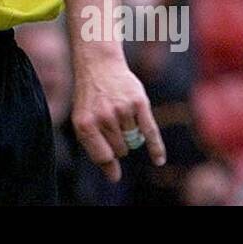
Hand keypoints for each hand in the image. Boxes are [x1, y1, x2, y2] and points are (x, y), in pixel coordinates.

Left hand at [71, 51, 165, 180]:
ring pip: (133, 141)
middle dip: (119, 144)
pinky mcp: (139, 103)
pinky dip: (156, 148)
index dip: (109, 164)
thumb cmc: (91, 99)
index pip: (102, 157)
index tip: (114, 169)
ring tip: (119, 114)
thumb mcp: (83, 121)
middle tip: (111, 125)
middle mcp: (103, 117)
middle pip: (120, 150)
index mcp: (85, 124)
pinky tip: (159, 160)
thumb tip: (114, 178)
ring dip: (130, 135)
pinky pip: (150, 133)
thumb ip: (96, 148)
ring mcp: (121, 110)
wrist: (99, 65)